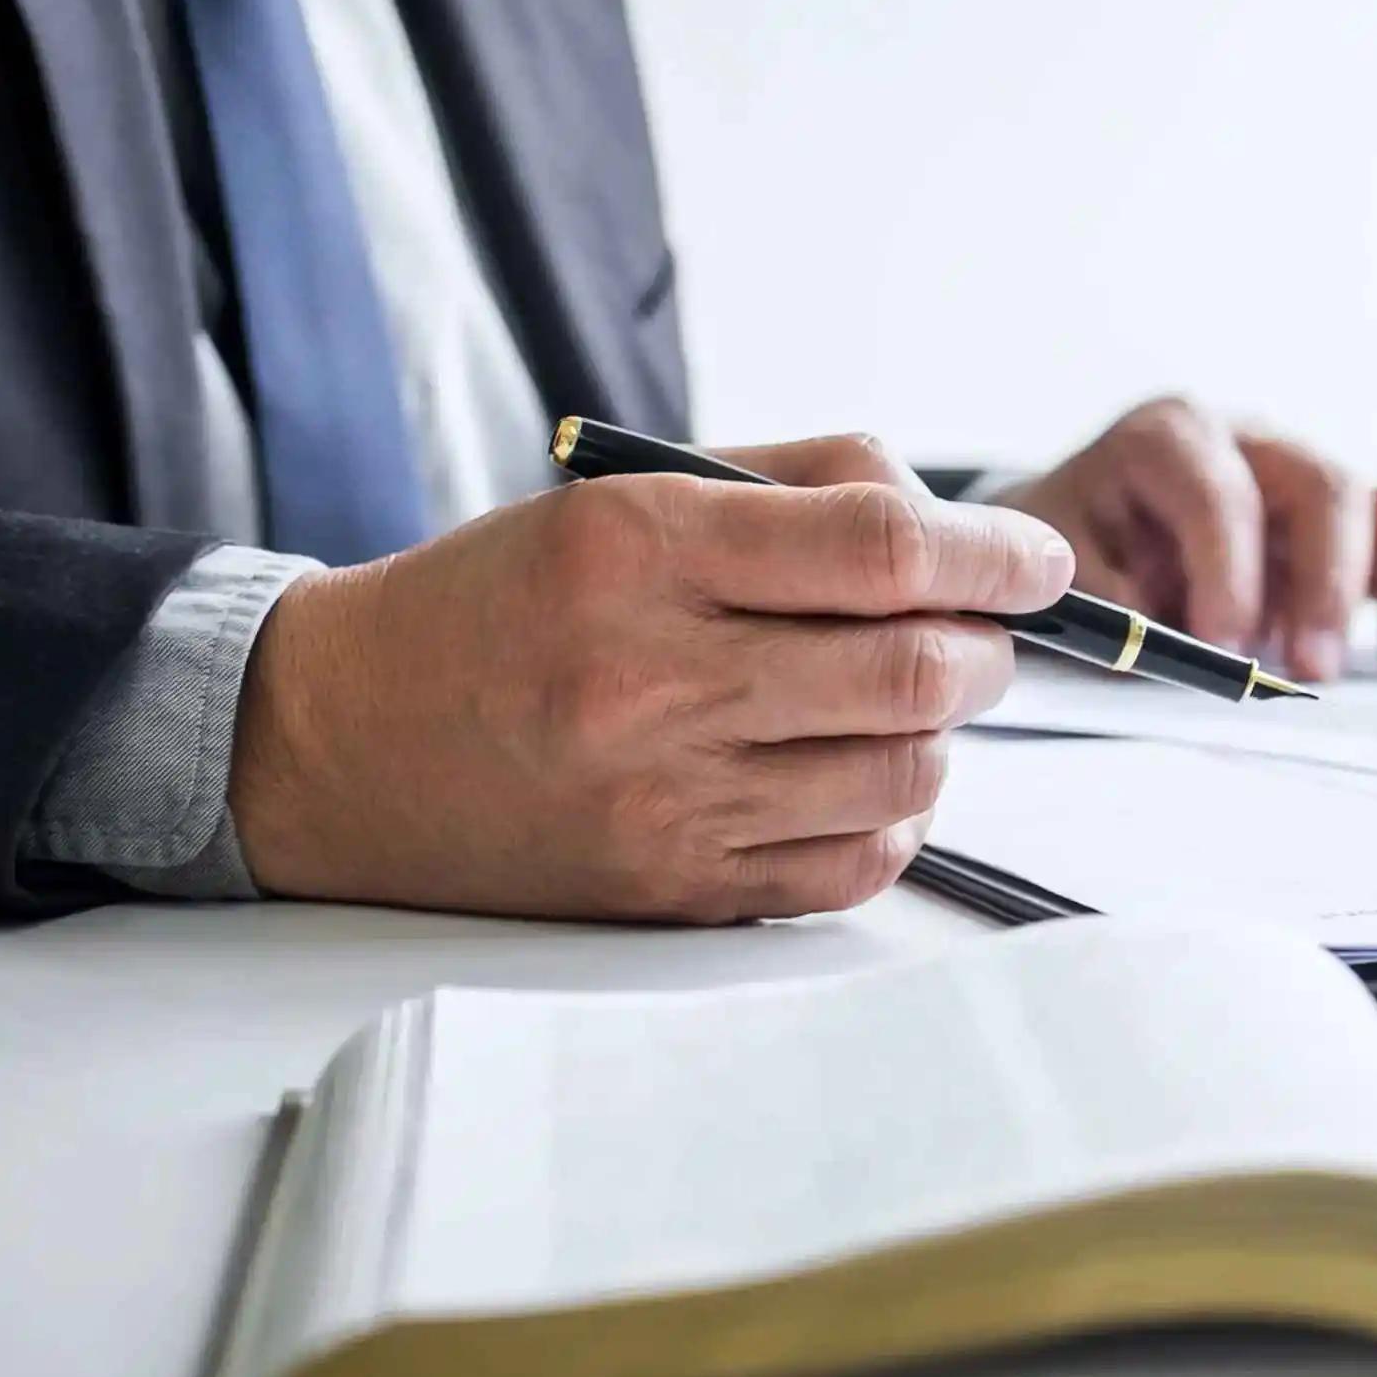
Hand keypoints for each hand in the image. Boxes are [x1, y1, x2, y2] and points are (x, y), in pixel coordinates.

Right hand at [229, 435, 1073, 921]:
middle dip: (987, 645)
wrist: (335, 742)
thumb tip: (957, 526)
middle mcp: (654, 676)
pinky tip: (855, 777)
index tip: (1041, 562)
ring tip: (905, 698)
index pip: (883, 546)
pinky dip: (892, 816)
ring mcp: (664, 796)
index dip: (996, 554)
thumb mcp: (622, 497)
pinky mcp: (671, 887)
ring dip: (942, 730)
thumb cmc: (501, 606)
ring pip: (905, 768)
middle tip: (982, 631)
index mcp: (639, 549)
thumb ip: (797, 489)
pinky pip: (857, 862)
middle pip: (917, 664)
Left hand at [994, 396, 1376, 679]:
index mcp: (1173, 436)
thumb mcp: (1054, 565)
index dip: (1226, 565)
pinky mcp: (1359, 532)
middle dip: (1325, 582)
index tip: (1219, 645)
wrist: (1087, 538)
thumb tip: (1154, 643)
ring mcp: (1317, 484)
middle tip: (1311, 669)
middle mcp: (1259, 445)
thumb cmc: (1073, 549)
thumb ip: (1098, 599)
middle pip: (1325, 486)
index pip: (1218, 486)